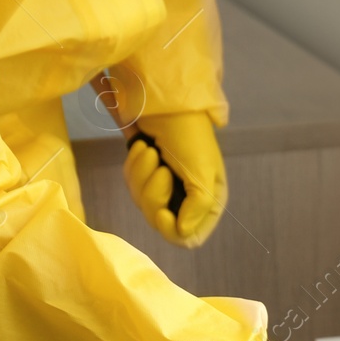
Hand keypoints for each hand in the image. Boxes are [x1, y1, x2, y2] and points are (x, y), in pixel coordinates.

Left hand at [122, 111, 226, 247]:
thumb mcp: (204, 173)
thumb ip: (199, 208)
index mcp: (207, 202)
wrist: (164, 103)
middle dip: (154, 195)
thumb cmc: (190, 137)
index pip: (189, 237)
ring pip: (142, 203)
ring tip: (151, 150)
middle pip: (160, 222)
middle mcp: (186, 198)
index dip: (172, 229)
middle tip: (161, 169)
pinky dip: (133, 166)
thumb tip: (183, 234)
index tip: (163, 211)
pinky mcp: (144, 173)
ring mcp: (164, 186)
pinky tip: (143, 147)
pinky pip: (131, 185)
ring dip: (142, 175)